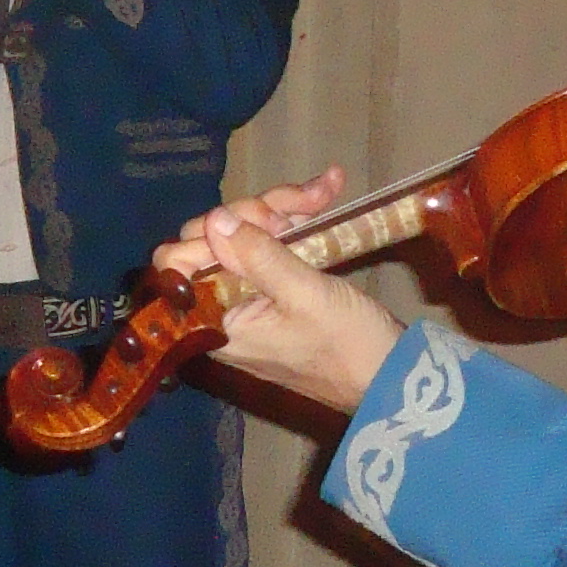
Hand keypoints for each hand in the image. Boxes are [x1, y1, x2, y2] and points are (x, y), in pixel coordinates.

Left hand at [150, 168, 404, 413]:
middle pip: (211, 239)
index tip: (257, 226)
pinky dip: (295, 219)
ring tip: (323, 193)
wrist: (391, 375)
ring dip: (282, 209)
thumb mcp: (305, 295)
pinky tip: (325, 191)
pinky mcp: (274, 286)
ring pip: (244, 234)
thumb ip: (258, 257)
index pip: (175, 264)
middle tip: (300, 210)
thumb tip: (216, 220)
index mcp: (216, 322)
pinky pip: (270, 245)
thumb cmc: (349, 345)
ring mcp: (249, 295)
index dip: (209, 234)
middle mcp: (223, 308)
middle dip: (255, 214)